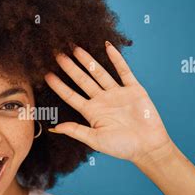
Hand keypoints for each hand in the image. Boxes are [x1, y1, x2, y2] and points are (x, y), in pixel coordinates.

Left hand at [44, 42, 172, 163]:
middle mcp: (102, 100)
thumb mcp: (96, 140)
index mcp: (92, 112)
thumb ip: (76, 131)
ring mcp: (117, 93)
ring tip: (75, 48)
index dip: (59, 86)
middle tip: (57, 53)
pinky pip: (123, 71)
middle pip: (82, 80)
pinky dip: (116, 59)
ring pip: (99, 72)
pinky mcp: (133, 89)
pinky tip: (107, 47)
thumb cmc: (122, 147)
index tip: (47, 75)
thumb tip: (55, 128)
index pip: (71, 96)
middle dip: (70, 67)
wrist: (148, 146)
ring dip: (88, 60)